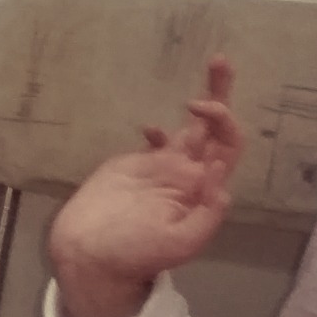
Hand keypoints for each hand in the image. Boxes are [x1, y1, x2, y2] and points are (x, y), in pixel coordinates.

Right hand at [43, 59, 243, 316]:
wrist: (91, 257)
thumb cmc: (135, 255)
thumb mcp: (180, 244)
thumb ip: (205, 212)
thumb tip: (220, 171)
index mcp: (202, 190)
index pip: (226, 147)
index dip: (221, 121)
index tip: (196, 107)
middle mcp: (187, 174)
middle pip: (215, 129)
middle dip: (221, 95)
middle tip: (220, 60)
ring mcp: (161, 169)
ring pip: (190, 129)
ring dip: (205, 100)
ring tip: (214, 63)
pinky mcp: (134, 167)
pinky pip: (158, 143)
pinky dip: (160, 129)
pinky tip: (152, 128)